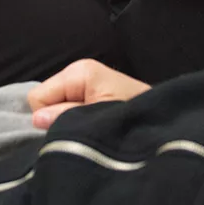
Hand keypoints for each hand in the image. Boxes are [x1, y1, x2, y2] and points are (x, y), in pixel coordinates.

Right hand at [27, 58, 150, 128]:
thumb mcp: (96, 118)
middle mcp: (80, 72)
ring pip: (57, 108)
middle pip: (46, 102)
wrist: (167, 120)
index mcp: (79, 72)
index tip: (71, 130)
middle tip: (84, 132)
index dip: (48, 118)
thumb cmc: (133, 115)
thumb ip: (65, 117)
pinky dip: (78, 121)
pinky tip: (94, 128)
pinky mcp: (95, 93)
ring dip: (70, 123)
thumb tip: (36, 120)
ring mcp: (87, 82)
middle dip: (58, 120)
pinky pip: (71, 109)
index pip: (39, 97)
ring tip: (92, 131)